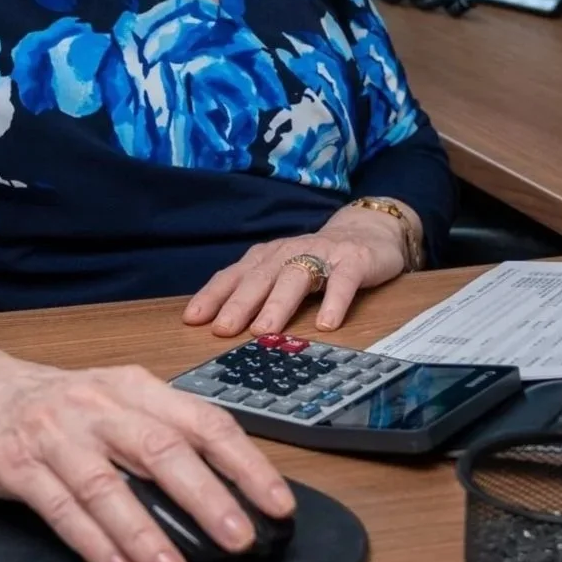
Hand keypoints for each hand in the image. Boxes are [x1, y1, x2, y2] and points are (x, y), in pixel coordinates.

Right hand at [0, 349, 294, 561]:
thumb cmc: (58, 405)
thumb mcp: (115, 401)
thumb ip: (162, 434)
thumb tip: (229, 490)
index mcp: (133, 387)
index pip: (202, 420)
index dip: (244, 462)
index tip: (276, 501)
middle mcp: (98, 406)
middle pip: (161, 450)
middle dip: (206, 497)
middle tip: (239, 537)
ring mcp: (56, 434)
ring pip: (108, 484)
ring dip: (145, 533)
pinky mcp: (18, 464)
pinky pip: (60, 507)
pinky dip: (93, 542)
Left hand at [182, 204, 413, 339]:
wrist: (369, 230)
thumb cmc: (318, 258)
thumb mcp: (283, 271)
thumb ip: (258, 292)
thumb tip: (223, 326)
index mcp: (268, 257)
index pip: (234, 275)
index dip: (213, 295)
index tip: (193, 318)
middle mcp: (289, 252)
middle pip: (260, 278)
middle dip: (239, 304)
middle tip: (222, 330)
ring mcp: (322, 255)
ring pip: (295, 278)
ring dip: (278, 304)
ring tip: (264, 330)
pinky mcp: (354, 261)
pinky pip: (343, 282)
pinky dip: (334, 301)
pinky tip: (327, 324)